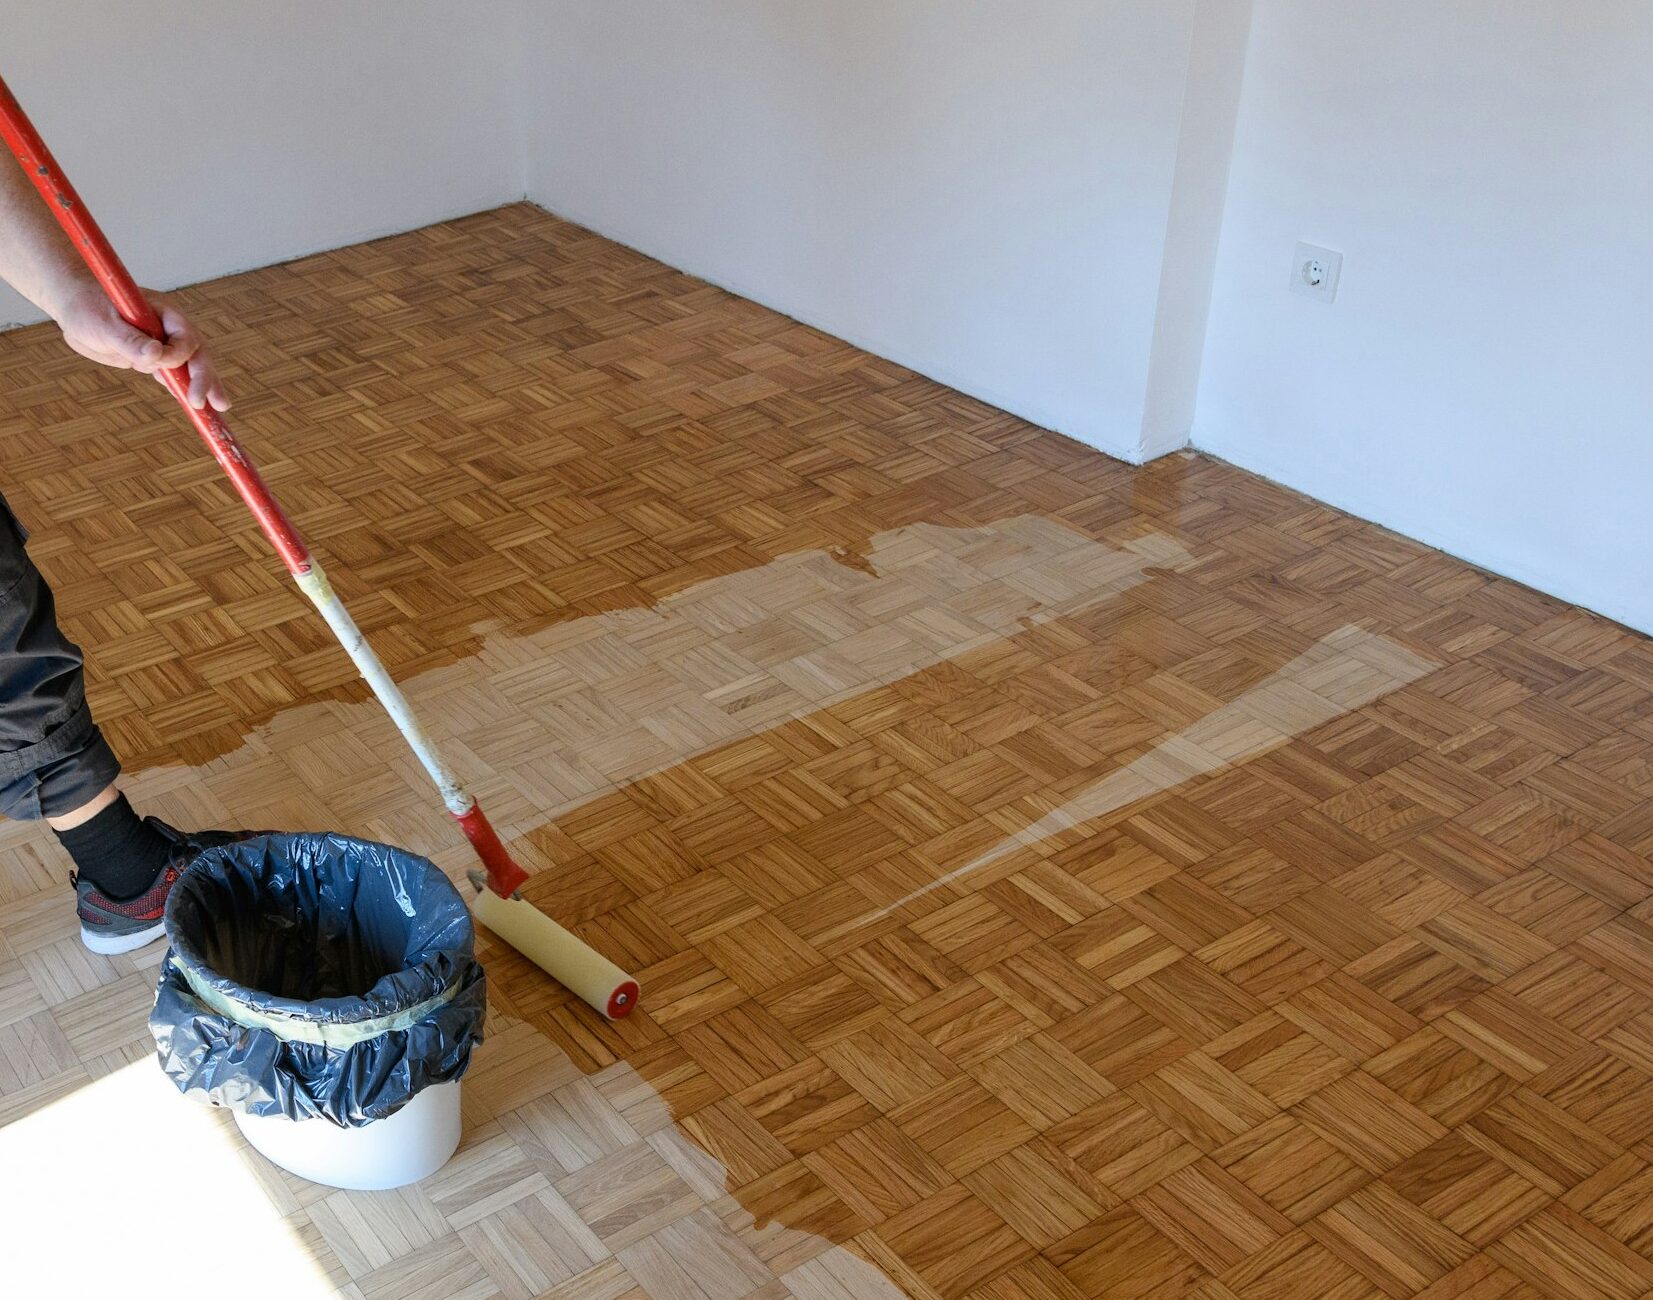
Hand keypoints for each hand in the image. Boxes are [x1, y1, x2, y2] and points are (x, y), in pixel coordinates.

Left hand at [49, 280, 229, 410]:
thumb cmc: (88, 308)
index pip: (185, 338)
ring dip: (204, 388)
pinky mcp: (152, 360)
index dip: (178, 355)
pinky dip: (183, 390)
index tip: (159, 365)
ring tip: (219, 408)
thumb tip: (156, 355)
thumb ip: (131, 340)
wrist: (73, 308)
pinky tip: (196, 405)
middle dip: (207, 379)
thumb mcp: (105, 324)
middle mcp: (169, 330)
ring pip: (190, 368)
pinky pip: (174, 376)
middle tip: (218, 404)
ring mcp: (163, 346)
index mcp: (164, 314)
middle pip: (197, 355)